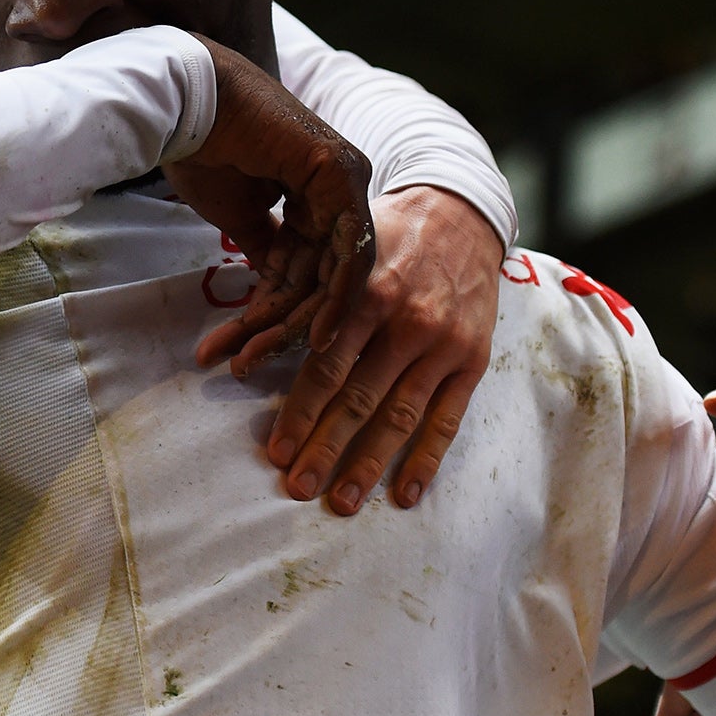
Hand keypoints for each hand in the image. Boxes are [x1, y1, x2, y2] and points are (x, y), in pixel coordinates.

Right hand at [167, 36, 374, 365]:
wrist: (187, 103)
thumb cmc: (204, 148)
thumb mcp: (239, 214)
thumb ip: (265, 245)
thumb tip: (273, 284)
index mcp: (314, 189)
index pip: (305, 262)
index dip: (275, 306)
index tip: (243, 343)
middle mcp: (338, 185)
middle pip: (320, 272)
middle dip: (282, 322)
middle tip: (245, 360)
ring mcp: (346, 180)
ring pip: (335, 270)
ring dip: (300, 319)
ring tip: (264, 357)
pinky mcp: (343, 178)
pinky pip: (349, 252)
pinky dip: (336, 298)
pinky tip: (316, 336)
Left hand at [237, 187, 500, 513]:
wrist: (460, 214)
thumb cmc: (384, 234)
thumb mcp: (341, 251)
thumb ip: (304, 296)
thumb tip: (243, 338)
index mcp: (364, 292)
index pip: (324, 365)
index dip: (298, 412)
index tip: (275, 450)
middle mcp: (405, 322)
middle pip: (358, 399)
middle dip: (325, 448)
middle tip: (297, 486)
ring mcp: (442, 345)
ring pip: (400, 416)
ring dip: (370, 464)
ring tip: (344, 501)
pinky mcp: (472, 360)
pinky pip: (448, 419)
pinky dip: (427, 460)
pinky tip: (406, 493)